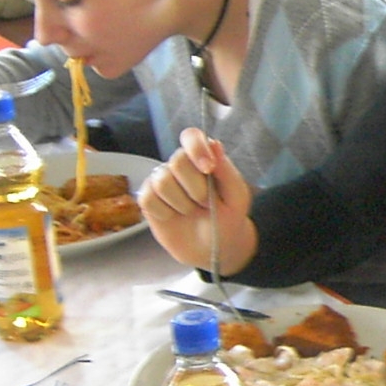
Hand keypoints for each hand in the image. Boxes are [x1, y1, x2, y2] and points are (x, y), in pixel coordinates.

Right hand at [139, 128, 257, 275]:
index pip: (191, 136)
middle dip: (196, 188)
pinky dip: (164, 212)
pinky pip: (148, 198)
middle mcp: (180, 165)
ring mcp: (162, 181)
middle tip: (206, 204)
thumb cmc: (228, 218)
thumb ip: (227, 171)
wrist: (214, 249)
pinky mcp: (148, 198)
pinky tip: (173, 217)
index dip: (196, 148)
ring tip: (191, 212)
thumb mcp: (237, 197)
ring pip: (162, 181)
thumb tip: (214, 144)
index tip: (208, 168)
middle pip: (177, 161)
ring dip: (181, 203)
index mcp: (203, 158)